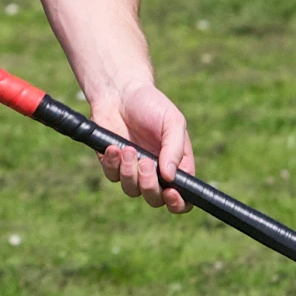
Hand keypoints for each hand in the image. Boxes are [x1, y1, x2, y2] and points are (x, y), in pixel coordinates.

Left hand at [92, 84, 193, 212]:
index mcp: (176, 165)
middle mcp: (155, 173)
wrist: (120, 92)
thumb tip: (171, 177)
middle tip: (145, 162)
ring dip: (129, 172)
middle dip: (149, 185)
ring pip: (132, 190)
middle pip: (155, 199)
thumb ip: (174, 148)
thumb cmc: (151, 105)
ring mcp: (133, 171)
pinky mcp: (112, 165)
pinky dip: (113, 163)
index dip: (178, 202)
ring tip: (128, 149)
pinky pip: (112, 176)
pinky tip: (114, 146)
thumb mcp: (172, 121)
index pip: (183, 197)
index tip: (171, 192)